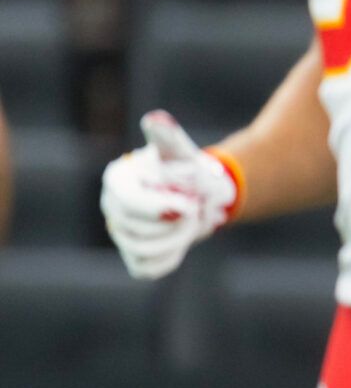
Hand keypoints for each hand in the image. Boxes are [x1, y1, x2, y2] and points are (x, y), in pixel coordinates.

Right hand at [100, 111, 236, 279]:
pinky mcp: (133, 257)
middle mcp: (111, 207)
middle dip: (176, 221)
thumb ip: (168, 137)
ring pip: (145, 251)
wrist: (203, 194)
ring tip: (188, 219)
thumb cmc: (188, 169)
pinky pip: (149, 268)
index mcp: (117, 180)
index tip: (188, 204)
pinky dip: (172, 255)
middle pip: (139, 230)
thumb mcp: (181, 151)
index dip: (160, 208)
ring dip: (178, 238)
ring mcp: (120, 234)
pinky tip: (178, 237)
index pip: (130, 204)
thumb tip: (155, 118)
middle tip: (193, 205)